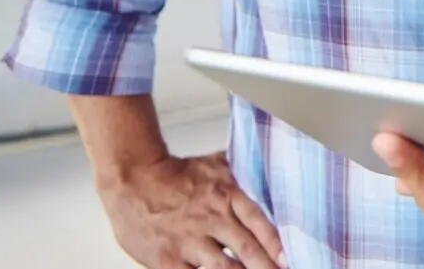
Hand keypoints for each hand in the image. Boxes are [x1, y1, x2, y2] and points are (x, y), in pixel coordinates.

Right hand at [96, 151, 286, 268]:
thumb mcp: (217, 165)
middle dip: (266, 267)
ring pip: (224, 268)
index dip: (276, 243)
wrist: (132, 180)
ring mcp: (189, 241)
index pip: (259, 221)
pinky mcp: (168, 260)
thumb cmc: (178, 175)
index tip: (291, 258)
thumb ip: (245, 173)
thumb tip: (275, 170)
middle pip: (246, 249)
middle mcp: (211, 219)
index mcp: (227, 194)